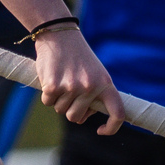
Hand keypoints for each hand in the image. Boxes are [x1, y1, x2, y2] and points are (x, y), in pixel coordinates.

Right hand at [33, 22, 124, 137]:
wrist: (58, 34)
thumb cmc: (77, 56)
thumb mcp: (93, 73)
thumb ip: (93, 96)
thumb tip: (82, 118)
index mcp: (106, 84)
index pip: (118, 114)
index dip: (111, 128)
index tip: (100, 130)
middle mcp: (90, 87)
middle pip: (76, 117)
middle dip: (70, 109)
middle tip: (68, 91)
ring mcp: (72, 87)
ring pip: (61, 110)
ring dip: (58, 100)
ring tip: (61, 79)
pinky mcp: (53, 86)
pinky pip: (48, 102)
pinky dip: (46, 94)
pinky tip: (50, 77)